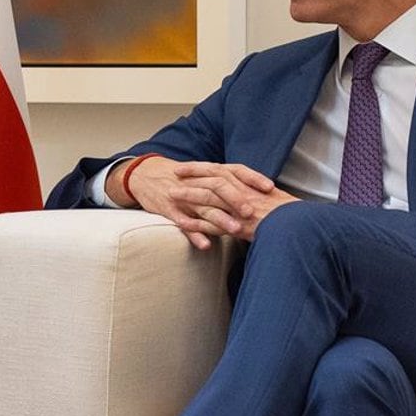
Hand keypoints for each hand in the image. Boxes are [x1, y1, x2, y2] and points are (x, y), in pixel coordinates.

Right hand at [115, 157, 292, 248]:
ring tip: (237, 231)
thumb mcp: (204, 175)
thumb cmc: (181, 178)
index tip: (270, 188)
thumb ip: (228, 182)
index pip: (235, 170)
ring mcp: (183, 196)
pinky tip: (206, 245)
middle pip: (220, 188)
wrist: (145, 175)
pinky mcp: (169, 209)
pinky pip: (182, 223)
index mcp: (209, 171)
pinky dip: (194, 234)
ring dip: (221, 220)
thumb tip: (258, 193)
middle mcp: (198, 182)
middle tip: (253, 212)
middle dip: (237, 199)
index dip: (252, 178)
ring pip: (204, 208)